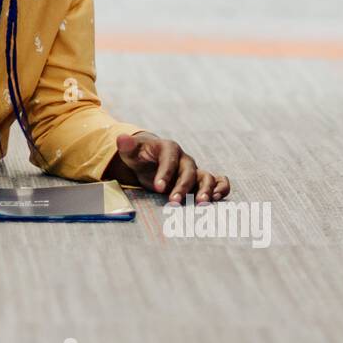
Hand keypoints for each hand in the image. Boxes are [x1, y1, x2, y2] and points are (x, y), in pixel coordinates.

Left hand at [108, 132, 229, 204]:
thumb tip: (121, 138)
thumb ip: (126, 146)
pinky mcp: (200, 180)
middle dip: (182, 187)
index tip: (158, 188)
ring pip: (207, 177)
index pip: (169, 160)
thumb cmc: (140, 156)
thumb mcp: (130, 152)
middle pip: (189, 172)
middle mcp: (185, 158)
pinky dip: (222, 187)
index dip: (165, 173)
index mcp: (169, 148)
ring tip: (201, 203)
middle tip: (174, 202)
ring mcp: (194, 169)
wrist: (150, 160)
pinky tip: (218, 197)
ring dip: (206, 190)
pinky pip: (218, 180)